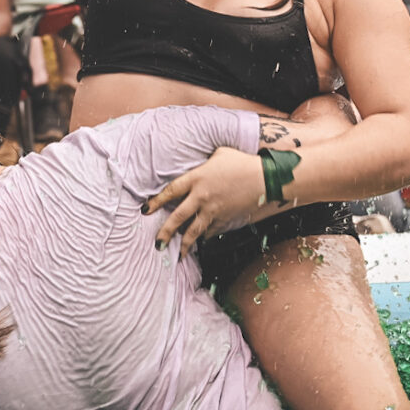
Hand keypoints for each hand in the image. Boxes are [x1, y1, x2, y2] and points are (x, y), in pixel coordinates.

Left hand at [146, 146, 263, 255]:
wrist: (265, 178)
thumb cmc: (242, 162)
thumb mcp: (219, 154)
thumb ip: (204, 162)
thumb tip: (198, 163)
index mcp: (197, 178)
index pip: (171, 191)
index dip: (156, 202)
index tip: (145, 210)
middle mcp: (202, 196)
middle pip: (178, 217)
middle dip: (165, 232)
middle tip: (157, 243)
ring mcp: (213, 210)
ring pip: (194, 231)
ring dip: (185, 244)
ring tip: (178, 255)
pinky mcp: (225, 218)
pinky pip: (211, 231)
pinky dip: (205, 237)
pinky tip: (200, 242)